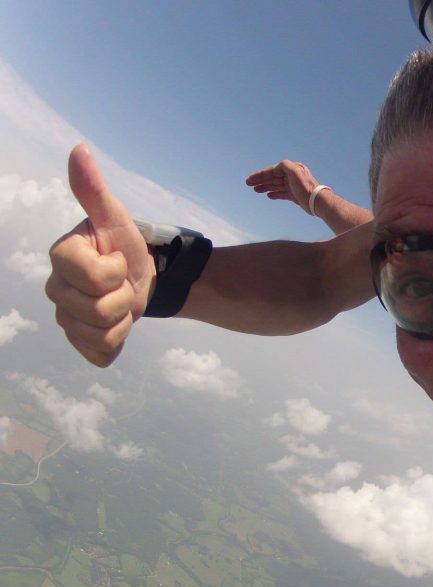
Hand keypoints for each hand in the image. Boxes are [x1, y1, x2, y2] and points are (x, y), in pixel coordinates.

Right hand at [45, 144, 153, 366]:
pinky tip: (118, 325)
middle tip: (123, 283)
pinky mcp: (81, 343)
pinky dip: (118, 343)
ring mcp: (65, 320)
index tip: (116, 259)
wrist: (142, 277)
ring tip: (121, 303)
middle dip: (124, 298)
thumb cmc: (124, 244)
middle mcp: (55, 290)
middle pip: (99, 311)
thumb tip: (79, 149)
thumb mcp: (116, 217)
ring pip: (101, 335)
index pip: (95, 278)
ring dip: (124, 320)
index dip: (116, 270)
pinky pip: (101, 355)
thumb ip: (94, 189)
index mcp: (60, 258)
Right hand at [246, 160, 317, 214]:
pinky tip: (268, 195)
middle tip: (248, 184)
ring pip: (276, 185)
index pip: (272, 171)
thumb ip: (285, 165)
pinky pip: (282, 193)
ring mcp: (293, 186)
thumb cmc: (306, 186)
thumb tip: (278, 166)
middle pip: (273, 177)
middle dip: (260, 180)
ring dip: (266, 187)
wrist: (316, 201)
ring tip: (256, 190)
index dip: (260, 174)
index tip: (250, 179)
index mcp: (292, 169)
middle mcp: (292, 176)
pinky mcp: (295, 195)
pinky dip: (275, 194)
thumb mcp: (295, 171)